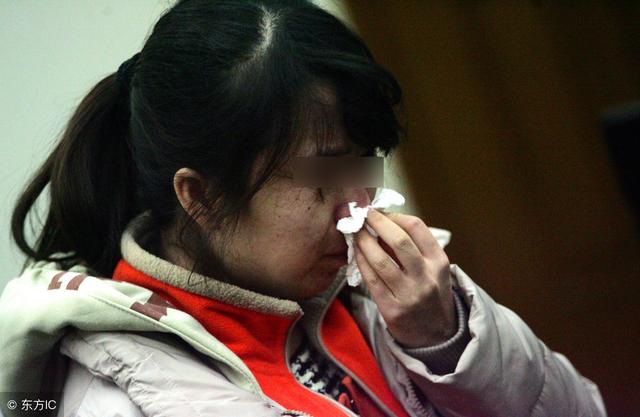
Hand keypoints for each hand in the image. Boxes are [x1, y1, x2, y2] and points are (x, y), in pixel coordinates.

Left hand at [354, 210, 456, 347]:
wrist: (437, 336)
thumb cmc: (431, 294)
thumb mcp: (433, 269)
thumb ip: (413, 248)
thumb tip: (382, 223)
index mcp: (438, 262)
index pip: (416, 228)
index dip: (395, 216)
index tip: (381, 212)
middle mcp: (426, 277)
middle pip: (399, 241)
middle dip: (377, 224)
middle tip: (363, 215)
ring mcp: (409, 295)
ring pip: (381, 261)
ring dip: (364, 242)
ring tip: (355, 233)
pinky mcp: (392, 310)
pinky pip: (372, 281)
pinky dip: (361, 263)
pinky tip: (356, 253)